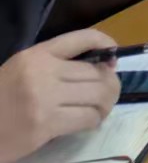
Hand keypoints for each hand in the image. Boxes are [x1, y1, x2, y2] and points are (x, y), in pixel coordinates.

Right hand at [0, 29, 121, 162]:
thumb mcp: (20, 72)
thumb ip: (54, 66)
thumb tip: (101, 66)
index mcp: (35, 55)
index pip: (82, 38)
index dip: (106, 45)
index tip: (112, 58)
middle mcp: (42, 72)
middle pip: (96, 72)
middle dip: (110, 84)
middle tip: (108, 95)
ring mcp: (44, 98)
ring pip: (98, 94)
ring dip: (106, 104)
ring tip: (99, 111)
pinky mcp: (44, 124)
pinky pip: (87, 117)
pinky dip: (94, 120)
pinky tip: (88, 123)